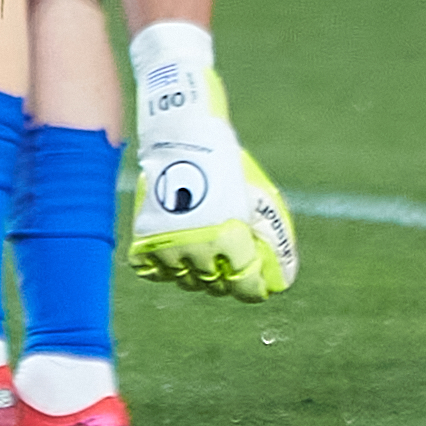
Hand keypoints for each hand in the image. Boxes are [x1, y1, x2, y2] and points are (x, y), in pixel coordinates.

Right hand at [127, 60, 298, 302]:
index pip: (245, 285)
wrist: (181, 136)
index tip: (258, 284)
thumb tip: (281, 276)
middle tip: (231, 262)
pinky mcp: (144, 238)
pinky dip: (166, 269)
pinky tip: (177, 254)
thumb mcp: (258, 198)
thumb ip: (271, 238)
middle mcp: (196, 248)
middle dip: (227, 277)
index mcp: (227, 238)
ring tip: (205, 254)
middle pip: (215, 285)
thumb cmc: (226, 165)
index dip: (254, 288)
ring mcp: (167, 245)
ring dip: (198, 273)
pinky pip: (154, 272)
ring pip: (186, 281)